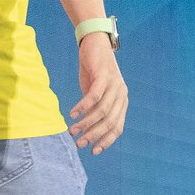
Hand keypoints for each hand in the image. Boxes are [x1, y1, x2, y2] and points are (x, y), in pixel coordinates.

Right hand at [70, 34, 127, 153]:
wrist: (95, 43)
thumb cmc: (93, 71)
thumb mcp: (95, 93)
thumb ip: (94, 110)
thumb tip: (86, 130)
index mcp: (122, 102)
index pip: (118, 128)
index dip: (106, 141)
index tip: (93, 151)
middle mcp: (122, 95)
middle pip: (109, 122)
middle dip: (93, 135)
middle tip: (78, 143)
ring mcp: (115, 85)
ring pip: (102, 111)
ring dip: (86, 123)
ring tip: (72, 130)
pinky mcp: (104, 76)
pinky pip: (94, 96)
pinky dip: (83, 107)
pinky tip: (72, 114)